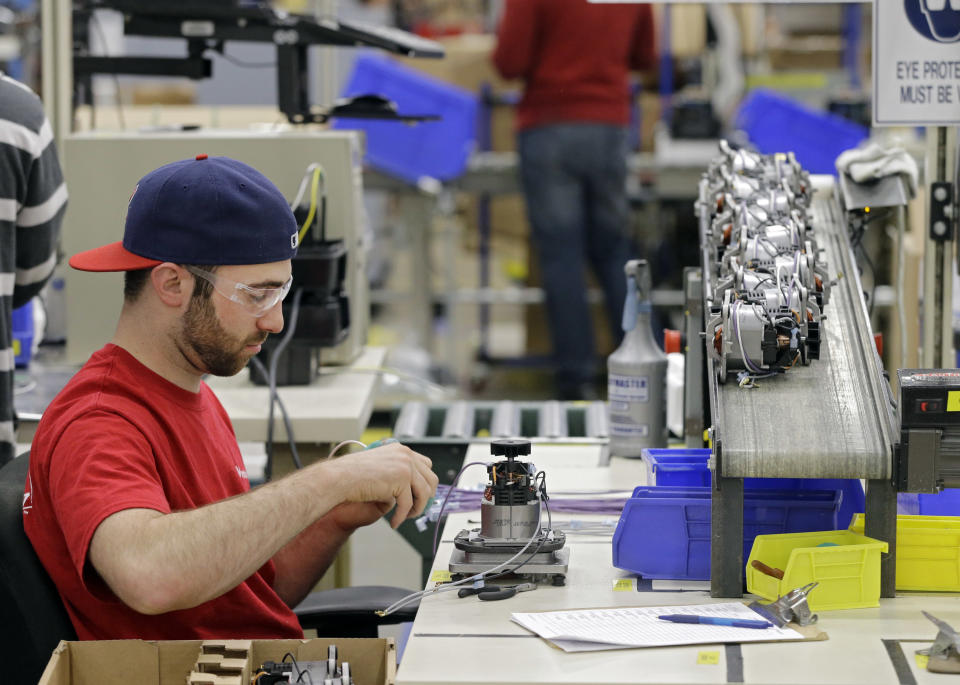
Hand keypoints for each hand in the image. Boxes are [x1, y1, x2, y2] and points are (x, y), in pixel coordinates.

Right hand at [320, 442, 438, 528]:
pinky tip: (395, 522)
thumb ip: (396, 474)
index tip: (420, 497)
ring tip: (405, 517)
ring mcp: (405, 466)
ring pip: (424, 493)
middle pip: (431, 479)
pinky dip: (402, 517)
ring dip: (417, 509)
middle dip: (426, 498)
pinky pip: (408, 504)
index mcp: (401, 450)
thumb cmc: (351, 475)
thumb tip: (413, 490)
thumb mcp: (380, 468)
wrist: (339, 478)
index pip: (426, 466)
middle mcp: (406, 455)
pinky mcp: (402, 480)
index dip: (425, 484)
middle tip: (416, 510)